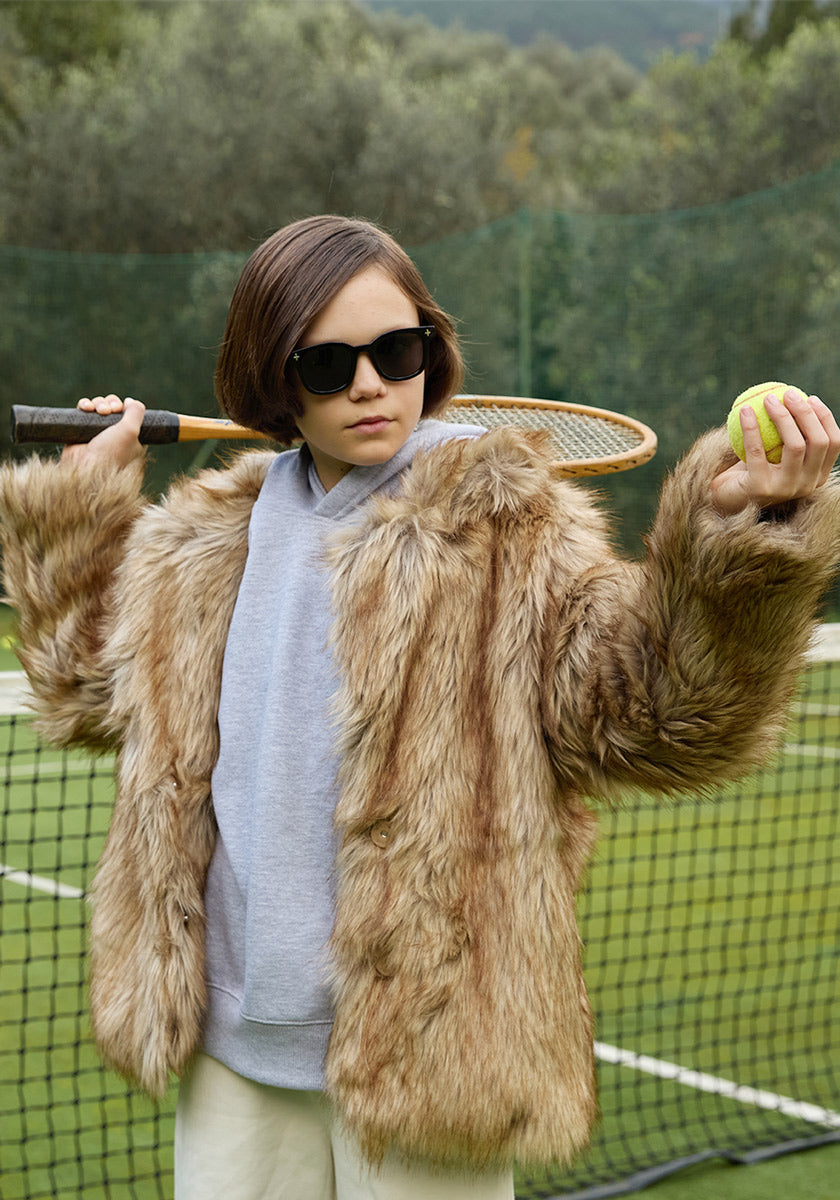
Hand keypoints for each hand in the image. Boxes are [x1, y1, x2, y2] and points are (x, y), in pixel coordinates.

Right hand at [60, 395, 145, 469]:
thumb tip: (130, 401)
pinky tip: (85, 407)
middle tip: (108, 410)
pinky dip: (85, 405)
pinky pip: (84, 410)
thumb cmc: (111, 452)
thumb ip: (137, 412)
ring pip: (99, 406)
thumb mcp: (132, 430)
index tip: (121, 408)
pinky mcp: (82, 429)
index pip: (130, 414)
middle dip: (111, 403)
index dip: (125, 407)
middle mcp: (115, 434)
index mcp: (131, 437)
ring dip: (98, 403)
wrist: (86, 467)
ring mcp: (98, 431)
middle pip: (114, 407)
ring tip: (97, 410)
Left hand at [711, 390, 839, 516]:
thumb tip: (797, 395)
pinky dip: (751, 428)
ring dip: (782, 417)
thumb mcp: (777, 451)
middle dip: (806, 413)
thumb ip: (790, 432)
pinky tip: (744, 410)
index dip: (825, 418)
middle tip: (788, 394)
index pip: (833, 443)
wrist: (726, 496)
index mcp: (817, 476)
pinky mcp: (761, 490)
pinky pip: (757, 452)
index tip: (811, 397)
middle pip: (818, 442)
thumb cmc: (753, 467)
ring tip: (767, 399)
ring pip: (795, 446)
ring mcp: (786, 489)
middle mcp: (807, 485)